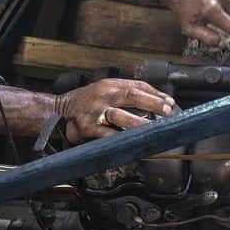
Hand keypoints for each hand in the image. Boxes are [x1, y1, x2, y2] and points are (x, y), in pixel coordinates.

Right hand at [55, 78, 174, 142]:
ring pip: (120, 116)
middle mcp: (104, 96)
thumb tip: (160, 100)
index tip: (170, 102)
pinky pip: (108, 135)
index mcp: (110, 85)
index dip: (155, 94)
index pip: (137, 86)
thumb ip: (129, 92)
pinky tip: (133, 144)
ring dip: (139, 123)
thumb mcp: (106, 90)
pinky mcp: (89, 128)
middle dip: (151, 103)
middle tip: (167, 111)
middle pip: (131, 96)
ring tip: (153, 129)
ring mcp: (96, 112)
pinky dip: (122, 140)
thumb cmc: (88, 101)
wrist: (59, 111)